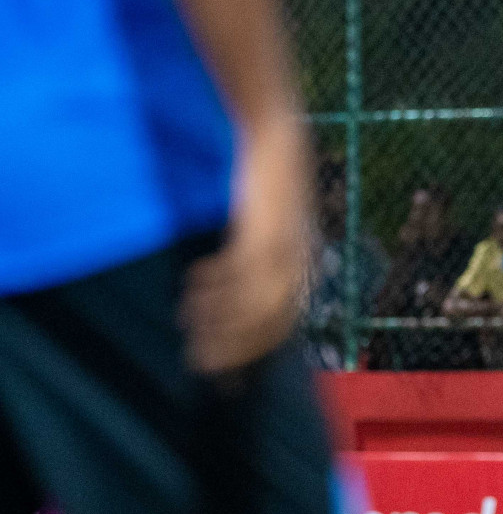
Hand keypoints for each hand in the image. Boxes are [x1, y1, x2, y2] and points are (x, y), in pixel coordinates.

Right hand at [182, 123, 308, 373]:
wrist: (278, 139)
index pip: (280, 328)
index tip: (225, 375)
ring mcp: (285, 249)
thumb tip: (232, 297)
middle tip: (198, 359)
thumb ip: (259, 262)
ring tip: (188, 319)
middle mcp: (299, 265)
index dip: (251, 354)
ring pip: (253, 304)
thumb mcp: (272, 229)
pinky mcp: (264, 230)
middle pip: (267, 325)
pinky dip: (216, 283)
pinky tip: (195, 280)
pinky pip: (240, 270)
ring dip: (217, 318)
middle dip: (232, 348)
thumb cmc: (269, 186)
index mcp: (303, 269)